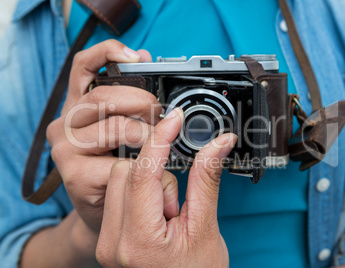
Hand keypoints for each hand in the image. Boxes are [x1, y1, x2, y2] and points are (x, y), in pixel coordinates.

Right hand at [46, 40, 175, 232]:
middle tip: (163, 115)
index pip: (84, 65)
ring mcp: (65, 149)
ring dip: (148, 136)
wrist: (104, 211)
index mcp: (78, 105)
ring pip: (116, 128)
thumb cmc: (114, 165)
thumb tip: (143, 57)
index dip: (108, 52)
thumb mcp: (123, 128)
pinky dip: (143, 166)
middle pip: (105, 96)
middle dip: (143, 102)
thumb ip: (131, 95)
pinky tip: (149, 172)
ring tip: (160, 145)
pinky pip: (120, 163)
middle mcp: (65, 123)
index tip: (136, 56)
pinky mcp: (74, 175)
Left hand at [96, 107, 236, 266]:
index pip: (143, 173)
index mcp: (139, 242)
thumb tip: (218, 143)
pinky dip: (138, 192)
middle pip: (125, 172)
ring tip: (168, 214)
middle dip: (156, 174)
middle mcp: (113, 243)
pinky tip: (156, 214)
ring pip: (119, 179)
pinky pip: (117, 194)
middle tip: (177, 204)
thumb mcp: (206, 227)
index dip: (160, 140)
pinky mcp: (107, 238)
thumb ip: (206, 180)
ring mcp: (107, 242)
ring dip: (147, 183)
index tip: (174, 120)